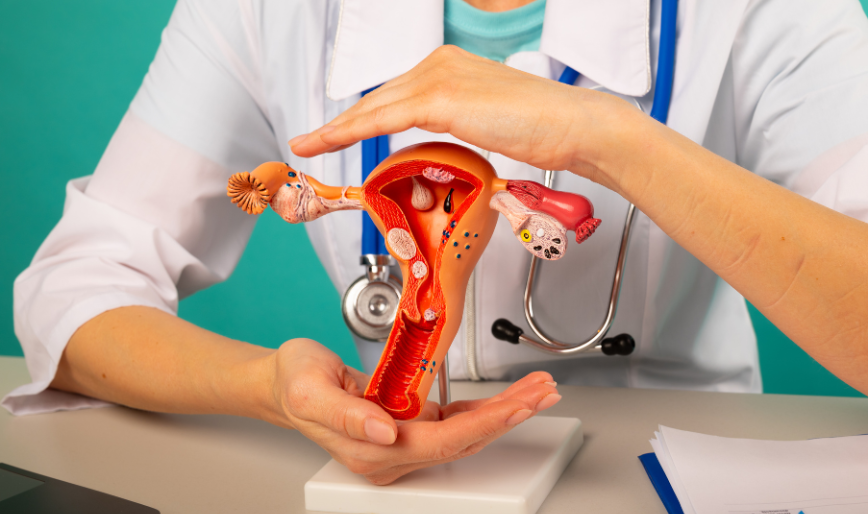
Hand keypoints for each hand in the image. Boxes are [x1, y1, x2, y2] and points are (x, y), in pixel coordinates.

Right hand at [269, 338, 560, 484]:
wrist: (283, 382)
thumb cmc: (294, 382)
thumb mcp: (311, 390)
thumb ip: (348, 415)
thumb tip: (387, 432)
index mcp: (372, 450)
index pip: (442, 442)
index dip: (484, 424)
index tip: (517, 406)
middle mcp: (391, 453)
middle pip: (463, 441)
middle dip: (508, 416)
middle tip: (542, 392)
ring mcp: (400, 443)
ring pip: (464, 434)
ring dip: (503, 412)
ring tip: (535, 390)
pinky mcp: (405, 427)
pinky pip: (452, 424)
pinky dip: (481, 411)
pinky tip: (504, 400)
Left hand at [290, 45, 643, 194]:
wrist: (573, 124)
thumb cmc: (541, 129)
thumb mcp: (486, 121)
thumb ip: (454, 124)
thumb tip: (433, 145)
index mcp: (448, 65)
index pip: (393, 95)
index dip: (361, 117)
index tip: (335, 132)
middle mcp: (439, 63)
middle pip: (377, 99)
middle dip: (340, 123)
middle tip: (308, 141)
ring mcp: (439, 77)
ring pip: (374, 108)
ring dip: (337, 129)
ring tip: (308, 145)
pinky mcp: (441, 98)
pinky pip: (385, 118)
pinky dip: (353, 131)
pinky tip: (331, 141)